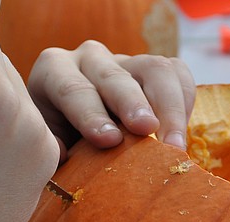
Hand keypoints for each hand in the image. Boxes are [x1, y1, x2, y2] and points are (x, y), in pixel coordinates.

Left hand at [27, 40, 195, 159]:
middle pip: (115, 76)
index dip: (90, 114)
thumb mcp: (45, 147)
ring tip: (175, 146)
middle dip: (132, 103)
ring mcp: (126, 61)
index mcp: (54, 72)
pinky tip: (182, 134)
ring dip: (169, 108)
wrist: (80, 139)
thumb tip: (65, 153)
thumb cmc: (60, 147)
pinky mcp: (154, 71)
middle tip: (147, 130)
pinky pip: (178, 74)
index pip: (72, 88)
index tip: (109, 140)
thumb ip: (49, 149)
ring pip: (155, 69)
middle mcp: (90, 59)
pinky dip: (185, 102)